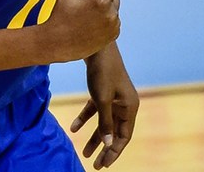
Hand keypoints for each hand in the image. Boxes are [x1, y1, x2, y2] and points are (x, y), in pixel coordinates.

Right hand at [41, 0, 119, 62]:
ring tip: (87, 17)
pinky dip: (105, 21)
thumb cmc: (60, 15)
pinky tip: (91, 26)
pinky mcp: (112, 36)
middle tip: (85, 7)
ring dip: (105, 10)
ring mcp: (113, 27)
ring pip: (114, 9)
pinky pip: (114, 21)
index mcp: (101, 1)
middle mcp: (111, 14)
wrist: (56, 44)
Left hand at [71, 44, 138, 168]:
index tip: (103, 165)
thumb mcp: (102, 99)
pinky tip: (73, 128)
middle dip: (105, 149)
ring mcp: (114, 97)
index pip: (124, 136)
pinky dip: (85, 119)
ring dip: (95, 137)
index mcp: (130, 107)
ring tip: (83, 153)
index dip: (114, 152)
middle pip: (115, 131)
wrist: (95, 45)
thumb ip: (105, 122)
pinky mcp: (104, 91)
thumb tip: (108, 144)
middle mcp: (125, 103)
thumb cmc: (102, 72)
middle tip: (95, 165)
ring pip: (105, 122)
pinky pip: (96, 110)